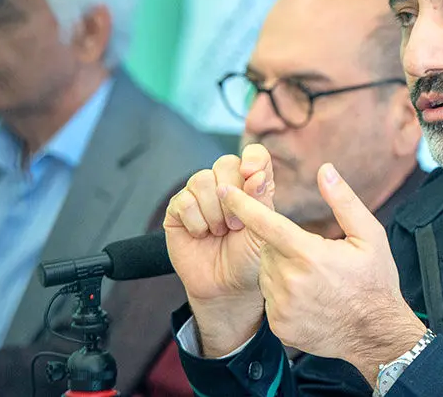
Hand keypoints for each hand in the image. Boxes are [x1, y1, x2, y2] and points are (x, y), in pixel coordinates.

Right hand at [164, 143, 274, 355]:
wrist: (228, 287)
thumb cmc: (250, 258)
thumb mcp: (264, 228)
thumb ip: (261, 199)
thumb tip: (257, 174)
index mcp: (252, 185)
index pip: (254, 154)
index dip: (252, 158)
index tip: (252, 175)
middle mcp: (226, 185)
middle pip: (225, 163)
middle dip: (232, 195)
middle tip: (237, 225)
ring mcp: (200, 196)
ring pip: (201, 179)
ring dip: (214, 210)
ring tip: (221, 232)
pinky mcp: (178, 210)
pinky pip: (183, 200)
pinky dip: (196, 220)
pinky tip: (202, 235)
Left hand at [219, 162, 425, 382]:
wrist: (376, 333)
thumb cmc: (376, 280)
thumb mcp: (369, 236)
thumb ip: (343, 201)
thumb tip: (325, 170)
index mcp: (310, 255)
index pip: (267, 224)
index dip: (244, 205)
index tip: (224, 190)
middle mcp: (290, 281)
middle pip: (268, 249)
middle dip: (283, 246)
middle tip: (315, 257)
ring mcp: (283, 307)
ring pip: (266, 274)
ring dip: (281, 270)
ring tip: (313, 279)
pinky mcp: (280, 326)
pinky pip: (270, 299)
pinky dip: (283, 294)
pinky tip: (308, 298)